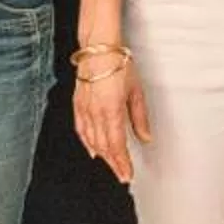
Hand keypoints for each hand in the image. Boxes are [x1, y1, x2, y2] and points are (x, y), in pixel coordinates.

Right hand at [72, 62, 150, 185]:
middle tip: (121, 174)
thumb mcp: (136, 92)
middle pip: (104, 146)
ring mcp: (85, 109)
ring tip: (111, 164)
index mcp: (112, 110)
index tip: (127, 174)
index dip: (122, 162)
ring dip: (102, 155)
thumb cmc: (118, 64)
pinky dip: (86, 142)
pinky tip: (92, 149)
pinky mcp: (78, 104)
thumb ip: (140, 118)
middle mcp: (96, 112)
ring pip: (92, 140)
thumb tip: (145, 137)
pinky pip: (81, 129)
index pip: (117, 145)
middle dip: (113, 163)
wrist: (98, 49)